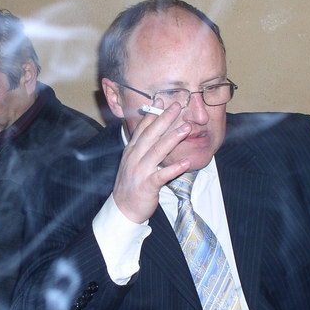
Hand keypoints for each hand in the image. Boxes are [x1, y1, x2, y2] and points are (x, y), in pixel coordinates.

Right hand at [113, 101, 190, 222]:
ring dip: (172, 138)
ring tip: (186, 128)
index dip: (152, 114)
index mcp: (131, 151)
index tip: (161, 100)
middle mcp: (134, 158)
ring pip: (157, 151)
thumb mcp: (132, 161)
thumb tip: (150, 130)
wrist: (123, 209)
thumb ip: (141, 146)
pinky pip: (162, 175)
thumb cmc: (131, 184)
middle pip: (151, 135)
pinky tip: (186, 162)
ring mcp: (140, 171)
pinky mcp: (147, 186)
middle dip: (164, 119)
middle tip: (177, 107)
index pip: (142, 129)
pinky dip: (174, 169)